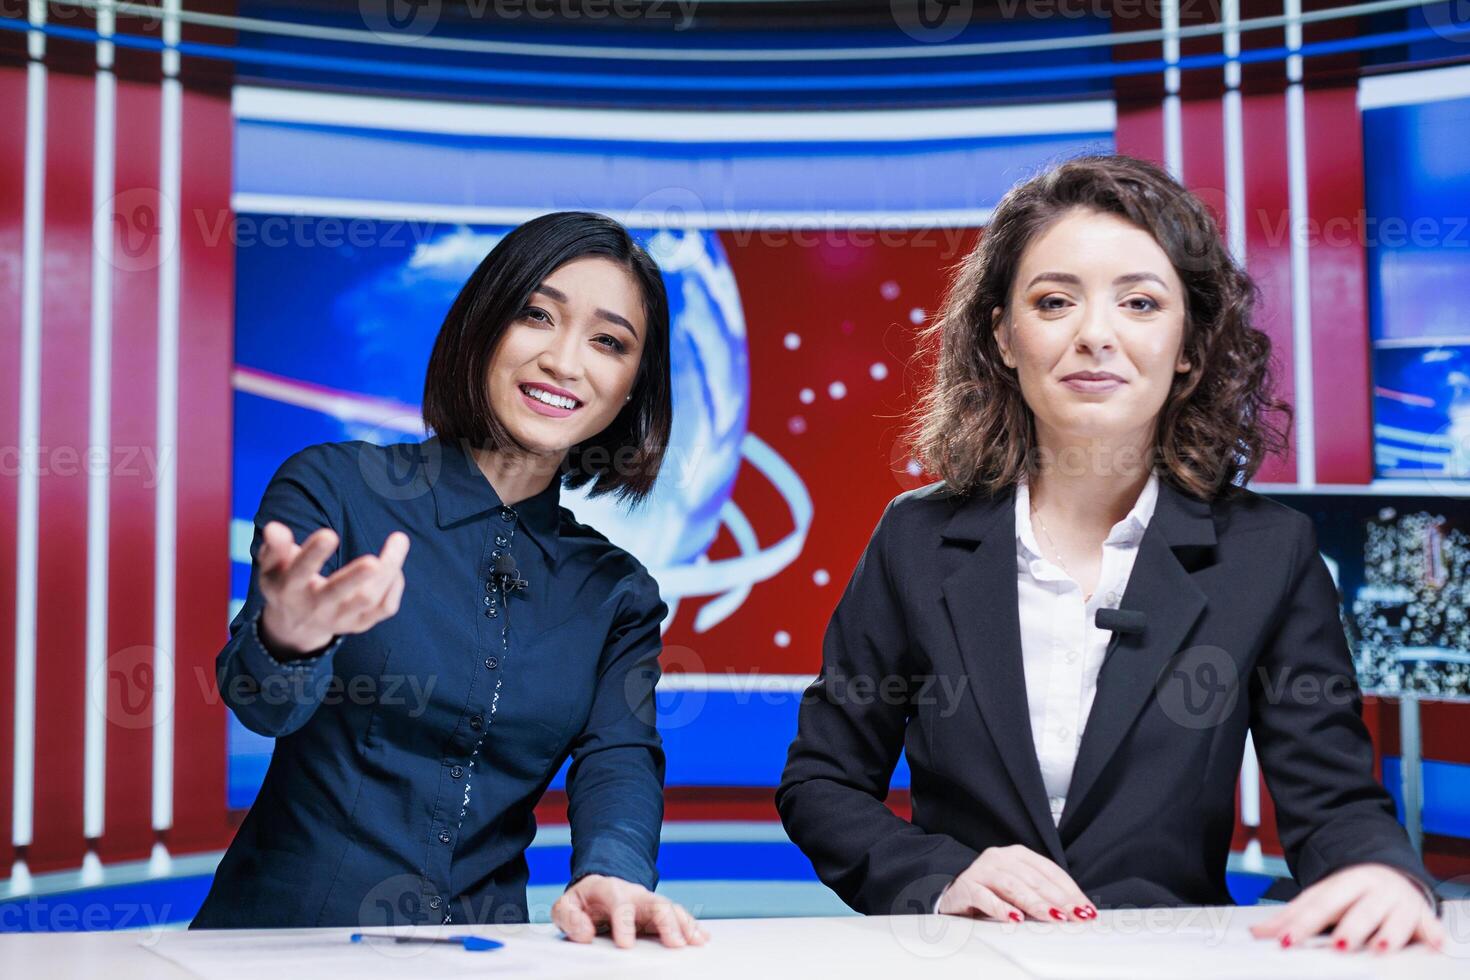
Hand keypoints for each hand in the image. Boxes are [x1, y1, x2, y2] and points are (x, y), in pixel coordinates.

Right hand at [256, 521, 409, 657]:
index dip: (312, 555)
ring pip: (368, 599)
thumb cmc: (285, 581)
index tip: (328, 534)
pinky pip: (385, 608)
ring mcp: (340, 619)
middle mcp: (315, 608)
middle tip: (373, 561)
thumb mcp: (273, 566)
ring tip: (399, 540)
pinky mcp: (359, 624)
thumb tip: (275, 528)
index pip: (299, 573)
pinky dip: (395, 586)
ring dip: (388, 570)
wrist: (295, 625)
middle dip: (355, 577)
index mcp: (290, 590)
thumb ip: (274, 547)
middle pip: (337, 594)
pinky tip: (395, 564)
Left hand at [553, 874, 707, 948]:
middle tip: (675, 944)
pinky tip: (701, 937)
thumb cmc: (584, 901)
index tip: (626, 945)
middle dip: (667, 923)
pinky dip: (692, 926)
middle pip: (656, 903)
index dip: (624, 925)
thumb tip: (584, 933)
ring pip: (672, 909)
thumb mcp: (567, 905)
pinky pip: (679, 917)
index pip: (620, 905)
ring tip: (695, 941)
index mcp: (611, 890)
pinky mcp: (659, 914)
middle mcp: (636, 894)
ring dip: (685, 925)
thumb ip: (569, 917)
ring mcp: (650, 903)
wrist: (599, 888)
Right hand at [937, 844, 1095, 921]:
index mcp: (1017, 854)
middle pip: (1034, 878)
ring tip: (1053, 917)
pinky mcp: (966, 886)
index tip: (1085, 909)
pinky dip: (1001, 908)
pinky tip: (1014, 919)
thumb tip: (1075, 911)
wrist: (955, 895)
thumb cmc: (992, 892)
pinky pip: (985, 897)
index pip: (1049, 870)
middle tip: (1075, 916)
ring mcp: (982, 870)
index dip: (1070, 890)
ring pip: (1013, 885)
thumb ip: (1042, 895)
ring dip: (1035, 903)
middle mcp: (1000, 857)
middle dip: (1058, 899)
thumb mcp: (1019, 889)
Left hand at [1249, 862, 1444, 953]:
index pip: (1320, 905)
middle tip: (1338, 945)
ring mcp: (1398, 901)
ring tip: (1379, 948)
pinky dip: (1433, 934)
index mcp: (1343, 883)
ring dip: (1388, 933)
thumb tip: (1257, 933)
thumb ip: (1292, 916)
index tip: (1287, 940)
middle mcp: (1372, 890)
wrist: (1389, 871)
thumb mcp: (1321, 898)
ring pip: (1394, 919)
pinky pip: (1430, 925)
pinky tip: (1435, 944)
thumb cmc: (1349, 893)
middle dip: (1349, 928)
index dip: (1303, 923)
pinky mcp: (1422, 914)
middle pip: (1358, 911)